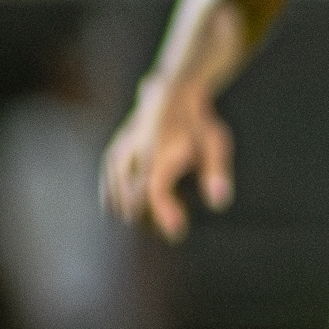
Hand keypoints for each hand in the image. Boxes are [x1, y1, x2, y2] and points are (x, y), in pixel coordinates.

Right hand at [101, 79, 233, 241]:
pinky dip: (125, 205)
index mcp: (160, 152)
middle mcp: (134, 155)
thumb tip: (219, 202)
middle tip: (176, 219)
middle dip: (153, 221)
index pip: (154, 190)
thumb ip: (217, 173)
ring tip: (164, 205)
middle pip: (132, 204)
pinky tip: (143, 203)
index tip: (177, 232)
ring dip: (139, 215)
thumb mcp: (216, 144)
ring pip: (117, 203)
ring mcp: (118, 157)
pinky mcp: (111, 160)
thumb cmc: (197, 126)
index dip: (163, 214)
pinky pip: (109, 194)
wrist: (170, 96)